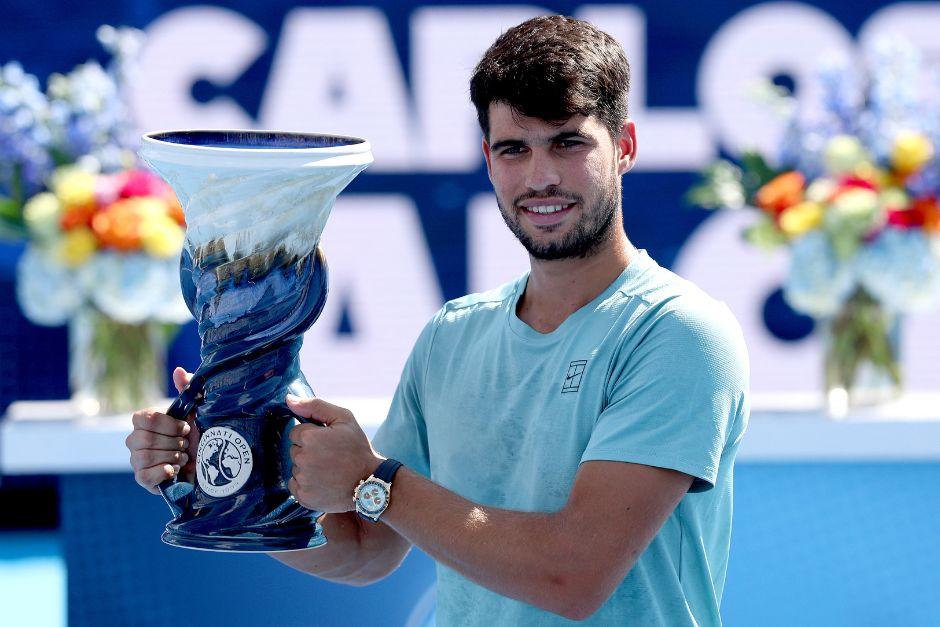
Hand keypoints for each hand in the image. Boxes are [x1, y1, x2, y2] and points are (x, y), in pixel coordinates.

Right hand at [126, 367, 200, 493]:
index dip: (167, 424)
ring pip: (144, 458)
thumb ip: (188, 390)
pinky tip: (175, 470)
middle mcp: (136, 440)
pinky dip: (163, 472)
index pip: (142, 418)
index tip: (186, 428)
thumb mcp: (199, 411)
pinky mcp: (144, 480)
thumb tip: (178, 370)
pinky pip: (144, 476)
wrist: (210, 463)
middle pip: (143, 440)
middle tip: (187, 444)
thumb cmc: (202, 434)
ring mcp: (137, 461)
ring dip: (171, 457)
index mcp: (146, 422)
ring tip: (184, 457)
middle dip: (173, 443)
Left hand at [287, 396, 381, 513]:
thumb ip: (314, 406)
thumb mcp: (344, 418)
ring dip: (307, 468)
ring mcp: (302, 480)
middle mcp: (302, 459)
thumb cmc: (358, 448)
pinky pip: (295, 485)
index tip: (328, 442)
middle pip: (294, 450)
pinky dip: (306, 484)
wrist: (371, 482)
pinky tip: (323, 482)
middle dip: (308, 451)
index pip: (296, 432)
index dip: (312, 436)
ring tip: (329, 471)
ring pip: (295, 468)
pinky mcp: (303, 497)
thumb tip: (288, 399)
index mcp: (310, 437)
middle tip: (330, 457)